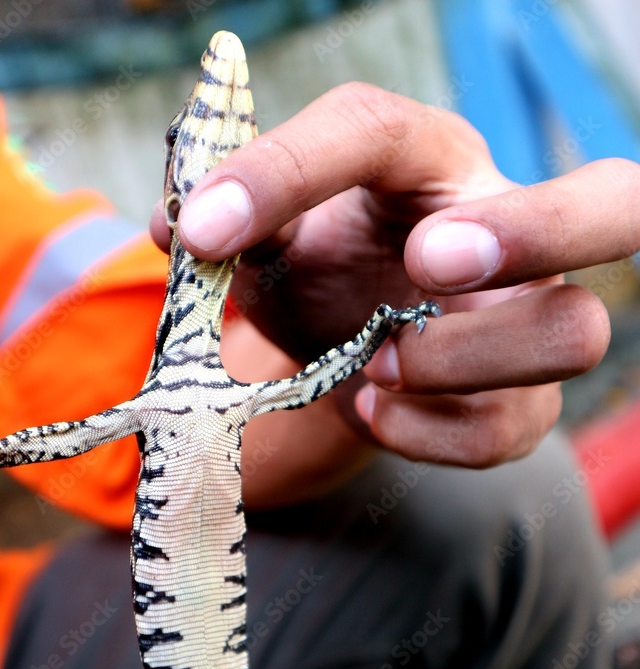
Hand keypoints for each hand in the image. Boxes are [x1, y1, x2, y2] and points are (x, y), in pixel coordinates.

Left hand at [151, 83, 639, 468]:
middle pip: (613, 202)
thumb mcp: (268, 240)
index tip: (206, 226)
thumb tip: (176, 225)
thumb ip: (228, 224)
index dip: (291, 168)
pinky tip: (370, 409)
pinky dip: (430, 432)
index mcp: (430, 162)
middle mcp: (506, 229)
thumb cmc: (322, 273)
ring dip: (462, 358)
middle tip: (429, 263)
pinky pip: (511, 429)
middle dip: (536, 230)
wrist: (351, 347)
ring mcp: (530, 320)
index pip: (379, 131)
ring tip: (375, 366)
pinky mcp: (522, 404)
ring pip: (572, 333)